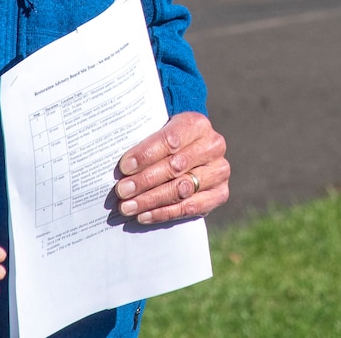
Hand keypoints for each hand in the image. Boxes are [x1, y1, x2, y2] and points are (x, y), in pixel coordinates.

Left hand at [114, 111, 230, 224]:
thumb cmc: (167, 142)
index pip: (170, 140)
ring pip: (182, 189)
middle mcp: (213, 146)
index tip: (124, 167)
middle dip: (145, 181)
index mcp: (197, 124)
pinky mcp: (220, 193)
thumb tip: (120, 169)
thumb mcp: (159, 131)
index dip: (146, 154)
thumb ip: (144, 145)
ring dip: (151, 200)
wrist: (191, 151)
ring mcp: (219, 171)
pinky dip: (164, 213)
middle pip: (175, 166)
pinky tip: (144, 215)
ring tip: (128, 207)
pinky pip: (190, 207)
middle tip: (122, 191)